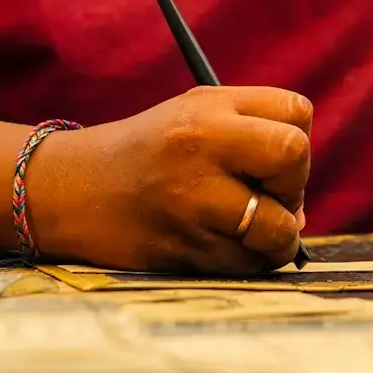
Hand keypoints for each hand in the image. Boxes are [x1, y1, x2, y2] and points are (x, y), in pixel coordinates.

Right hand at [26, 86, 310, 274]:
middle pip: (292, 157)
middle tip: (269, 196)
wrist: (71, 190)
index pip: (296, 113)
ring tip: (257, 231)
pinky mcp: (182, 246)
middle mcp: (200, 146)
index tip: (273, 160)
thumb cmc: (148, 151)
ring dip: (278, 236)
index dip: (297, 140)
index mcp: (209, 109)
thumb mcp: (195, 113)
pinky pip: (246, 263)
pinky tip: (227, 246)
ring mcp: (191, 199)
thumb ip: (253, 130)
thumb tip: (301, 205)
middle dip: (294, 185)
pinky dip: (248, 261)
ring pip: (277, 227)